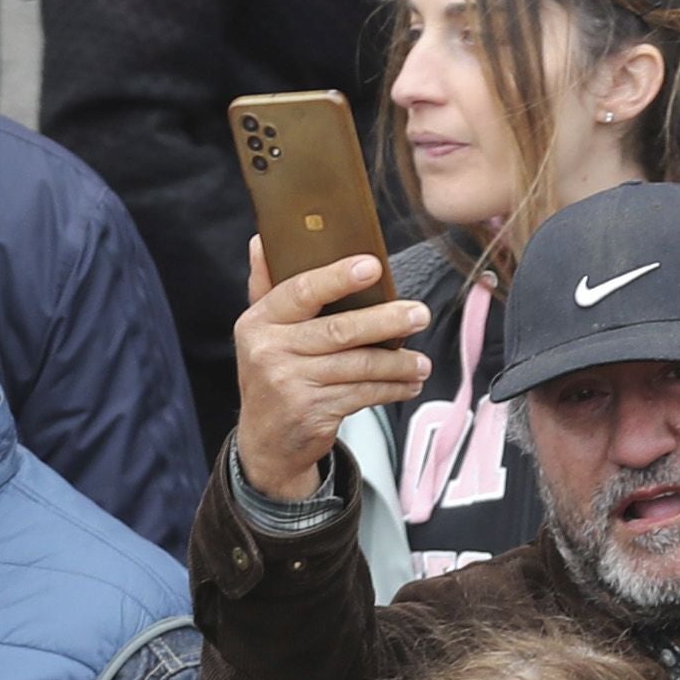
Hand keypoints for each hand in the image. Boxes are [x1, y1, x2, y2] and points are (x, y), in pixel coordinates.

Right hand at [226, 236, 427, 506]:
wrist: (266, 440)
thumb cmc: (273, 372)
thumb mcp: (262, 330)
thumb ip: (266, 285)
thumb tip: (262, 239)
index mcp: (258, 321)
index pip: (300, 291)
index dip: (338, 278)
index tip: (373, 266)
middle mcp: (269, 351)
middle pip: (338, 330)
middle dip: (386, 321)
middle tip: (419, 314)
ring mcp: (290, 384)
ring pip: (358, 366)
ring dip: (398, 363)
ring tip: (421, 362)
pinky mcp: (312, 412)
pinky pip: (363, 394)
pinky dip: (392, 389)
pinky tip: (408, 385)